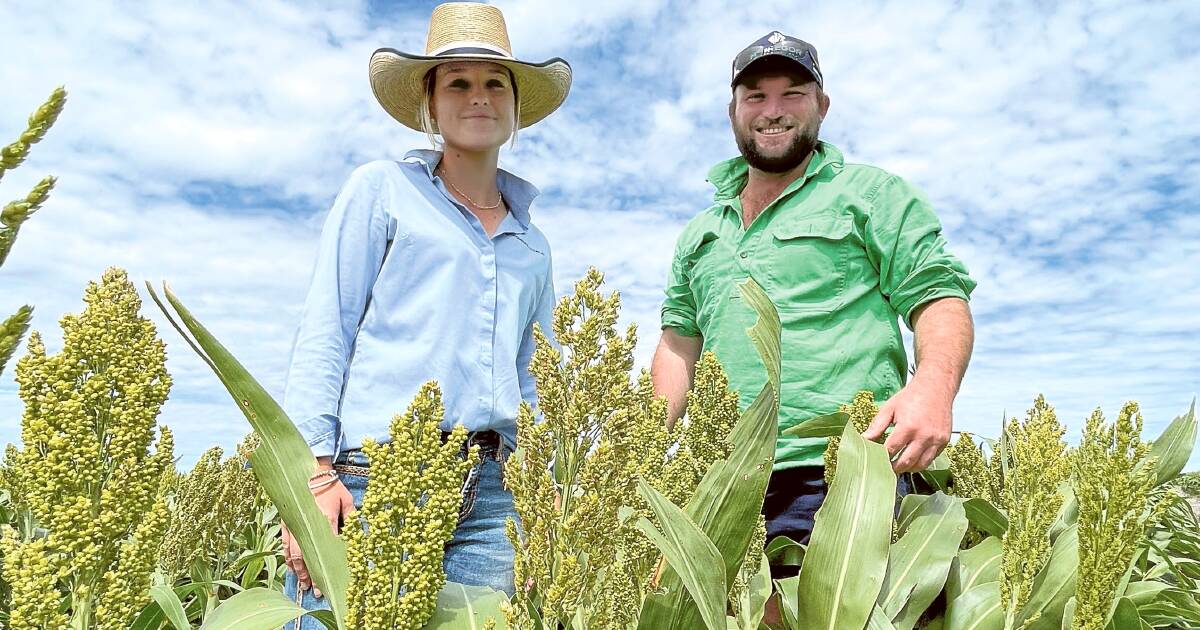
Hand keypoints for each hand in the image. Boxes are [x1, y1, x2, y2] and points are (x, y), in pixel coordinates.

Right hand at [281, 466, 353, 597]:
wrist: (309, 472)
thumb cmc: (331, 486)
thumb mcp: (347, 500)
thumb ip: (352, 518)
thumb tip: (358, 536)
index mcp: (326, 520)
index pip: (328, 549)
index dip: (328, 566)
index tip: (331, 581)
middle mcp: (308, 526)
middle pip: (308, 557)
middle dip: (312, 575)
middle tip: (316, 591)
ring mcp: (295, 525)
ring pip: (294, 554)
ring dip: (299, 571)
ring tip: (304, 584)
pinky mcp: (287, 523)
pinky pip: (285, 545)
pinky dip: (288, 558)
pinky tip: (292, 568)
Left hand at [862, 379, 952, 472]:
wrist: (936, 387)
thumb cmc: (911, 397)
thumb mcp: (890, 408)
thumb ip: (876, 426)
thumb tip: (864, 440)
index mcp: (908, 427)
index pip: (891, 450)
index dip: (881, 458)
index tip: (875, 462)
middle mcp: (924, 436)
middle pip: (906, 462)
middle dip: (893, 468)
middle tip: (885, 469)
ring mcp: (936, 440)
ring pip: (920, 465)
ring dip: (908, 468)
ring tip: (898, 465)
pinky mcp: (944, 441)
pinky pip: (931, 459)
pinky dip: (921, 462)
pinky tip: (912, 458)